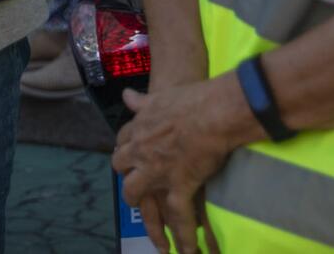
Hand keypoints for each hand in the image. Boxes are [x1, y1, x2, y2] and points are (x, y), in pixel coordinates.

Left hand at [114, 80, 237, 252]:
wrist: (212, 112)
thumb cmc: (189, 100)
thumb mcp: (159, 97)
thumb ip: (142, 101)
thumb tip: (127, 96)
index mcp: (137, 128)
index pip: (122, 141)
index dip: (126, 149)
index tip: (130, 155)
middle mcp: (140, 151)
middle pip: (121, 169)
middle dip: (126, 178)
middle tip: (136, 188)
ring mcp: (156, 171)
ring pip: (136, 194)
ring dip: (142, 208)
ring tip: (151, 220)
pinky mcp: (179, 186)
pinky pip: (178, 217)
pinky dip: (184, 237)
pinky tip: (187, 251)